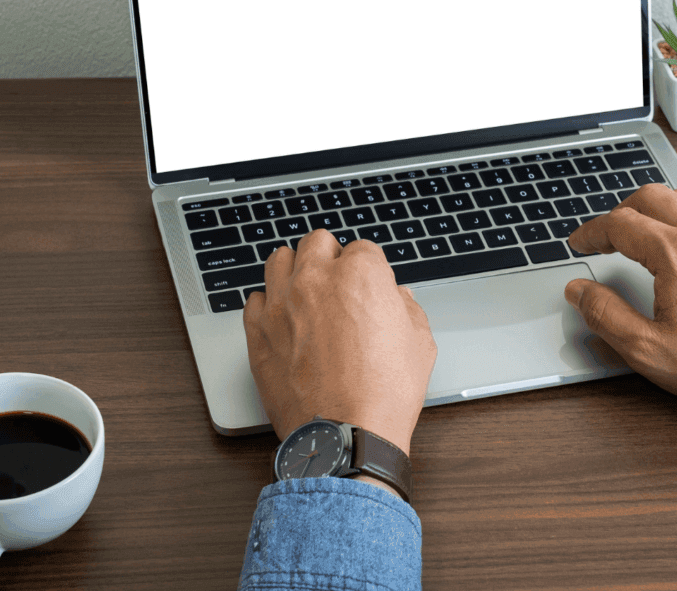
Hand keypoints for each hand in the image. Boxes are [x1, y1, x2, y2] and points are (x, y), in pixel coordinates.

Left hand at [243, 230, 436, 454]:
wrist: (346, 434)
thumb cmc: (384, 393)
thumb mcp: (420, 343)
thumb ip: (407, 308)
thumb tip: (398, 300)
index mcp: (360, 274)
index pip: (362, 249)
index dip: (369, 270)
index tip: (369, 288)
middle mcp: (316, 279)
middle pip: (317, 242)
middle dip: (330, 257)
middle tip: (338, 283)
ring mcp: (282, 303)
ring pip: (280, 259)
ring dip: (295, 269)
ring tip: (305, 291)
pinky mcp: (258, 331)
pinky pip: (255, 300)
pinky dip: (269, 305)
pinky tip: (284, 320)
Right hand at [564, 184, 676, 442]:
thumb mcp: (648, 349)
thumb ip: (605, 314)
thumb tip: (580, 291)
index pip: (619, 223)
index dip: (591, 232)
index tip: (580, 244)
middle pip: (649, 197)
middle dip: (618, 213)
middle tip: (604, 236)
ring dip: (652, 208)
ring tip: (637, 232)